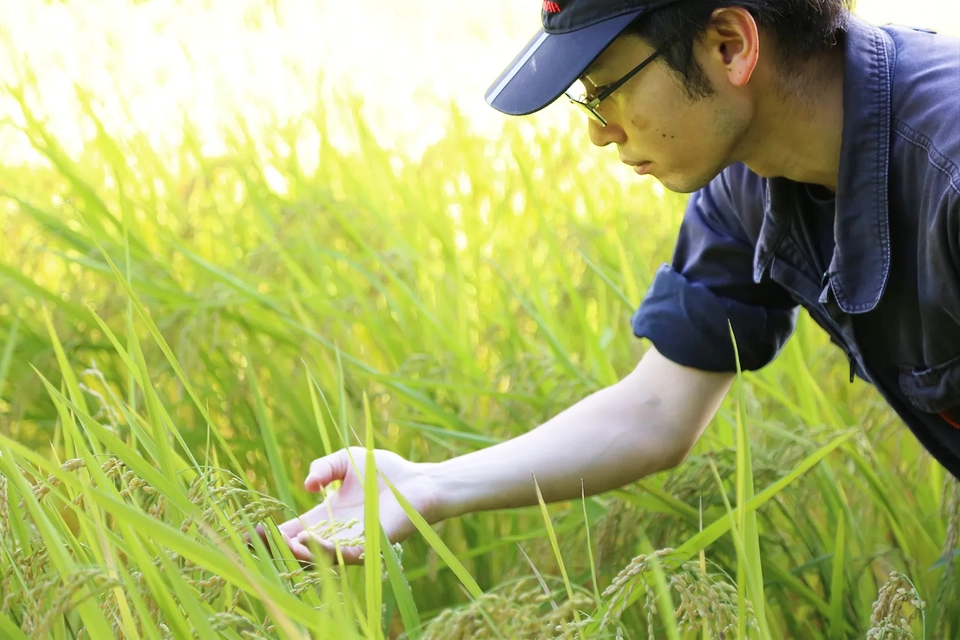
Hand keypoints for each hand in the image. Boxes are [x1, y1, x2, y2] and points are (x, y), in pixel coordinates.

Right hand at [257, 447, 441, 564]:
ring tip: (284, 543)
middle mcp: (337, 534)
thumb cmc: (382, 470)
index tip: (253, 530)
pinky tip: (314, 543)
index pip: (295, 530)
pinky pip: (347, 554)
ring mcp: (354, 543)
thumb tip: (308, 486)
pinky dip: (330, 550)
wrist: (417, 479)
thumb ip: (323, 468)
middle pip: (303, 548)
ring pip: (322, 556)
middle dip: (281, 546)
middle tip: (260, 540)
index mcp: (328, 517)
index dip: (275, 532)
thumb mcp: (344, 461)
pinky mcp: (372, 546)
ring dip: (301, 551)